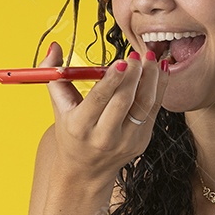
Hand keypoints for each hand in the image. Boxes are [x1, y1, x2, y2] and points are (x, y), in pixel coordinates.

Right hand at [41, 42, 169, 182]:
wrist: (86, 169)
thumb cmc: (71, 131)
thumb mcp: (59, 106)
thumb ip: (54, 74)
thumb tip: (54, 45)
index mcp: (80, 127)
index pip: (98, 100)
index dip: (111, 80)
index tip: (121, 61)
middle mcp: (104, 137)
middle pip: (124, 101)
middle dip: (133, 75)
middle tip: (136, 54)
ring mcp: (126, 141)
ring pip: (144, 105)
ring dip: (151, 78)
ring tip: (151, 58)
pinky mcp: (142, 141)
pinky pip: (154, 110)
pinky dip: (159, 87)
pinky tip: (160, 70)